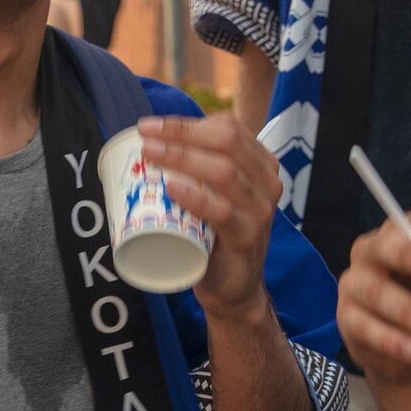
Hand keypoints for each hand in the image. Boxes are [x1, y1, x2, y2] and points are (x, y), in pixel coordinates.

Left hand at [136, 114, 282, 319]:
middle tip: (144, 139)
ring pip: (224, 172)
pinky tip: (173, 188)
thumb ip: (197, 167)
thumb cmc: (216, 233)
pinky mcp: (248, 238)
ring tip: (149, 155)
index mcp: (260, 164)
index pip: (226, 128)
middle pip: (226, 142)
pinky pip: (223, 212)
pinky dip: (196, 197)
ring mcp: (260, 211)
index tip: (148, 127)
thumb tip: (148, 140)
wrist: (234, 287)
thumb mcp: (214, 193)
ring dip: (182, 158)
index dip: (185, 123)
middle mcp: (266, 182)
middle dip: (181, 134)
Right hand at [337, 216, 410, 388]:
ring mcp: (354, 287)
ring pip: (373, 292)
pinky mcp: (348, 320)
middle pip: (380, 249)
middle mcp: (370, 255)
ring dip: (407, 311)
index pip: (403, 226)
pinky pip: (364, 328)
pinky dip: (391, 341)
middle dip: (410, 259)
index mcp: (397, 238)